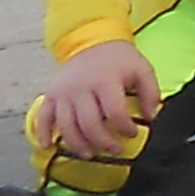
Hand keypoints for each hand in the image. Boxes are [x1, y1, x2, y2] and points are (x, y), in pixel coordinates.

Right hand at [38, 42, 159, 163]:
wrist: (92, 41)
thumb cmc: (119, 60)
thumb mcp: (142, 70)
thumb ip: (151, 93)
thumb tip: (151, 117)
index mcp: (106, 81)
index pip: (115, 112)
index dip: (124, 127)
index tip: (132, 134)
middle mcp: (81, 88)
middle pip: (89, 124)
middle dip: (103, 141)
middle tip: (114, 150)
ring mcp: (63, 92)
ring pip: (66, 126)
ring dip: (77, 144)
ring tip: (90, 154)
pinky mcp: (50, 94)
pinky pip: (43, 117)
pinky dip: (43, 133)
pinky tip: (47, 146)